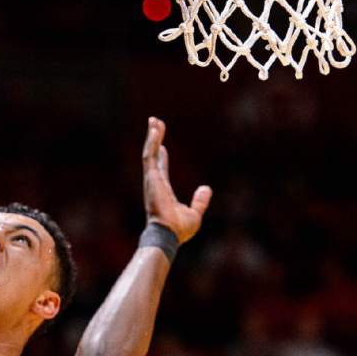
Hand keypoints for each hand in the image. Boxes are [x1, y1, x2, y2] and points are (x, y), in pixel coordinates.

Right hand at [142, 117, 211, 243]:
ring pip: (150, 152)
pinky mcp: (151, 176)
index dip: (161, 157)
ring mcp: (152, 179)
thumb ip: (200, 201)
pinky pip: (150, 154)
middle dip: (154, 140)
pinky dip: (151, 141)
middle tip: (154, 125)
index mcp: (163, 191)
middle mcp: (155, 183)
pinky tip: (154, 129)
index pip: (161, 169)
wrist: (169, 235)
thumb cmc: (179, 229)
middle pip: (153, 156)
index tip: (161, 146)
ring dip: (152, 136)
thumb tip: (206, 188)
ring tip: (154, 120)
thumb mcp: (194, 214)